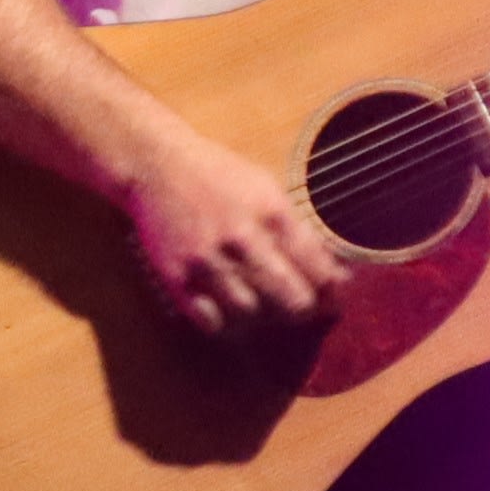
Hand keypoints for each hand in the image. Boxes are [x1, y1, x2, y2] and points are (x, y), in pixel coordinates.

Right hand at [127, 122, 345, 345]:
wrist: (155, 167)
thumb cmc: (217, 176)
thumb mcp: (266, 189)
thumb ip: (297, 229)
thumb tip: (334, 271)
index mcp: (271, 213)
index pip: (320, 270)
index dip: (334, 292)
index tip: (333, 298)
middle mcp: (242, 239)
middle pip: (292, 301)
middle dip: (304, 309)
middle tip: (300, 307)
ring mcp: (207, 261)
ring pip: (252, 315)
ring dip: (263, 317)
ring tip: (263, 306)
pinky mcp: (177, 278)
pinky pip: (211, 322)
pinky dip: (226, 324)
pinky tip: (229, 310)